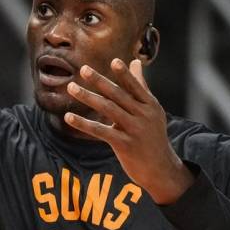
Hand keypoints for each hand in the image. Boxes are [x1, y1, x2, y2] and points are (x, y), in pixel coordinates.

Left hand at [64, 59, 193, 203]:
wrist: (160, 169)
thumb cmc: (153, 136)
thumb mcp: (152, 110)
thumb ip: (141, 86)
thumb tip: (136, 62)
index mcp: (150, 105)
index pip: (135, 86)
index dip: (124, 74)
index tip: (114, 61)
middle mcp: (144, 115)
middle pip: (118, 95)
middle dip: (100, 81)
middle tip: (83, 69)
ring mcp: (134, 130)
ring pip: (108, 109)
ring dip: (88, 97)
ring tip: (71, 88)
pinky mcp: (124, 145)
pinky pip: (100, 131)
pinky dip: (83, 123)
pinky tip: (69, 117)